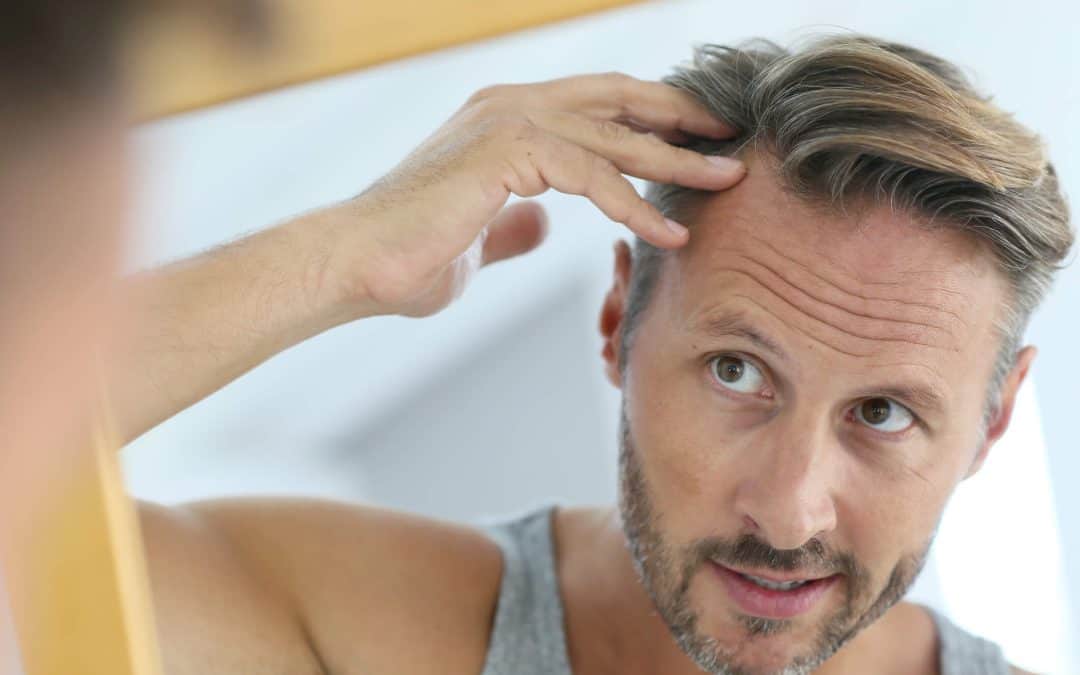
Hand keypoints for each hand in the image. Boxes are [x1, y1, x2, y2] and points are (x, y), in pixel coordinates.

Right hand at [327, 72, 745, 317]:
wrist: (355, 265)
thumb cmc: (409, 256)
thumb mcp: (481, 237)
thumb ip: (515, 222)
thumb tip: (541, 223)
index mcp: (505, 117)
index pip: (595, 105)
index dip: (650, 117)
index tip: (696, 140)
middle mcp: (509, 105)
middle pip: (617, 101)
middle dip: (680, 119)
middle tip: (730, 141)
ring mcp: (507, 122)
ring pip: (613, 136)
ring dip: (675, 161)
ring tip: (726, 184)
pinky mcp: (506, 152)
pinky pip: (591, 175)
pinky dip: (635, 204)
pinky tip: (669, 232)